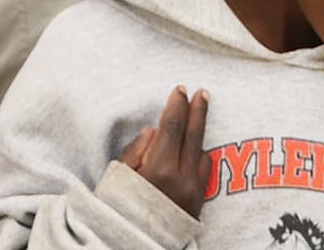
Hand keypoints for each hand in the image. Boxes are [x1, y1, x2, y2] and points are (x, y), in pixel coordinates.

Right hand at [117, 87, 209, 216]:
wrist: (134, 246)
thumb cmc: (119, 210)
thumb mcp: (118, 178)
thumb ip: (136, 152)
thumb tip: (152, 131)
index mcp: (159, 169)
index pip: (173, 127)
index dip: (177, 105)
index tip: (180, 90)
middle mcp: (182, 179)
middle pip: (195, 134)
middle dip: (198, 110)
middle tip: (202, 93)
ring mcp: (194, 192)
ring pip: (202, 153)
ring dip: (198, 136)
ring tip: (196, 120)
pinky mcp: (199, 203)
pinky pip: (205, 172)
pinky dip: (200, 157)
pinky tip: (195, 150)